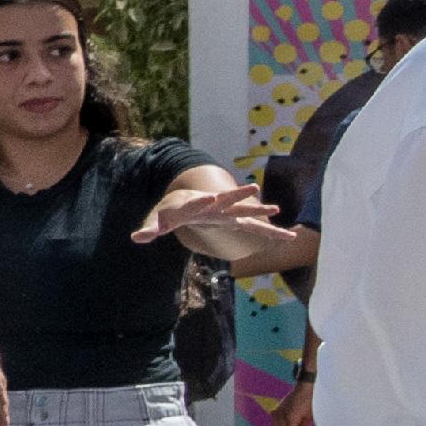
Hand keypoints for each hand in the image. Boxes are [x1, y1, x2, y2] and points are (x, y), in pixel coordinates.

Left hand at [133, 181, 282, 243]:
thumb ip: (149, 228)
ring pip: (245, 211)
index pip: (197, 202)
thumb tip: (136, 237)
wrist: (184, 199)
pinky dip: (270, 232)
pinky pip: (254, 227)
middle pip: (227, 200)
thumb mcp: (157, 220)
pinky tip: (288, 236)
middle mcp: (214, 206)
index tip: (211, 196)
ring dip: (259, 210)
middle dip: (238, 195)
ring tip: (276, 209)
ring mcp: (227, 212)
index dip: (202, 201)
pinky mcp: (234, 220)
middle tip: (253, 188)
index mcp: (193, 204)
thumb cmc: (170, 210)